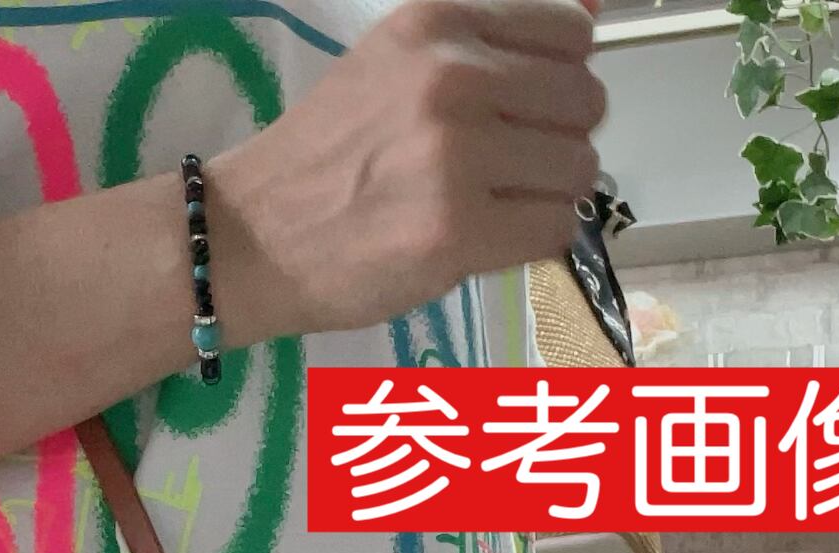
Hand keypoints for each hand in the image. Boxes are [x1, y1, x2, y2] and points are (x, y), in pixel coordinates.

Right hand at [207, 0, 604, 337]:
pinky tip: (488, 242)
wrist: (253, 239)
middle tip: (510, 174)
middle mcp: (452, 76)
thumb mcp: (393, 68)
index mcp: (438, 24)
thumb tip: (580, 46)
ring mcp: (456, 156)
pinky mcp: (457, 230)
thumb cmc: (324, 162)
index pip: (570, 36)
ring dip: (549, 198)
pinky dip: (533, 242)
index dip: (559, 84)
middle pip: (585, 103)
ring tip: (495, 209)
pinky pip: (554, 230)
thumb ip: (478, 54)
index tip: (527, 117)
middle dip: (560, 144)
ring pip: (578, 170)